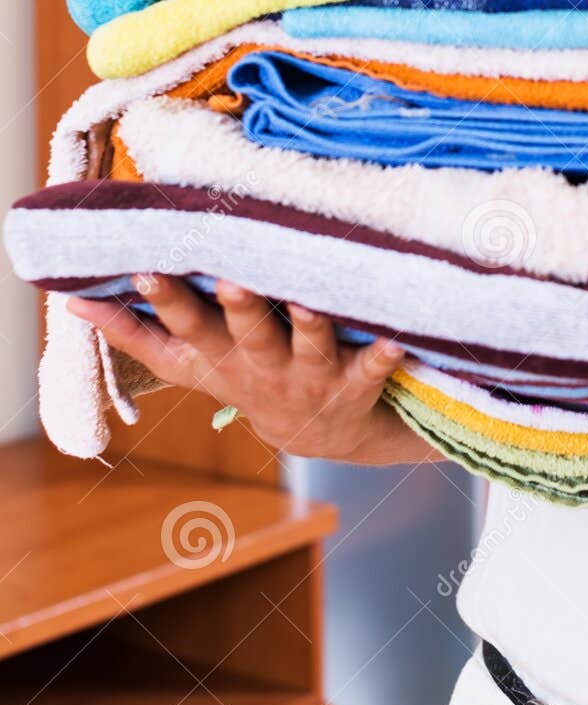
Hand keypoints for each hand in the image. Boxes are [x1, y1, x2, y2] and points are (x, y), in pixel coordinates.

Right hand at [66, 274, 406, 460]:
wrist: (327, 434)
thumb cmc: (251, 377)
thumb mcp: (192, 365)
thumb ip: (138, 335)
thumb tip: (74, 302)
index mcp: (223, 359)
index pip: (187, 328)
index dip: (165, 302)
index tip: (146, 270)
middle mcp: (263, 370)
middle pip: (248, 336)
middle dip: (239, 309)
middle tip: (231, 279)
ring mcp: (311, 380)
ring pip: (308, 350)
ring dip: (309, 328)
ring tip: (310, 303)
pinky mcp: (356, 386)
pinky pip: (371, 371)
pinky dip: (381, 357)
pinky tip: (394, 339)